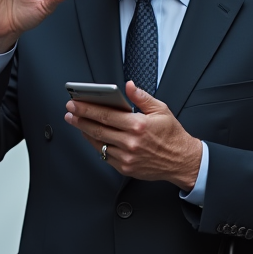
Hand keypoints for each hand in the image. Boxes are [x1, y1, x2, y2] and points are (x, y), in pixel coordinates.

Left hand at [64, 81, 201, 191]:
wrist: (182, 161)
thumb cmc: (172, 135)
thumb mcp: (161, 110)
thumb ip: (142, 97)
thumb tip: (129, 86)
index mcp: (139, 126)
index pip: (106, 115)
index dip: (87, 108)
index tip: (75, 103)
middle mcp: (131, 143)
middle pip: (98, 129)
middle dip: (80, 119)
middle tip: (70, 112)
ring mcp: (127, 157)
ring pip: (98, 144)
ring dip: (85, 132)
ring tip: (77, 122)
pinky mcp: (126, 168)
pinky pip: (105, 156)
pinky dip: (97, 145)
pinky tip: (92, 137)